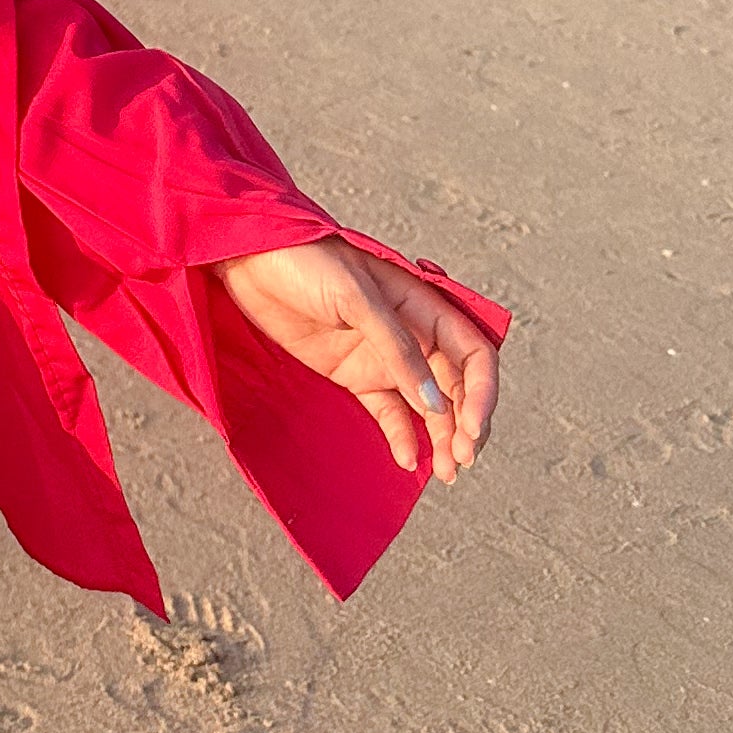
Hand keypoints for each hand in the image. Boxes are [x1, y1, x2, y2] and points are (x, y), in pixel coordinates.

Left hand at [213, 236, 496, 482]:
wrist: (249, 259)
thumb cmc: (306, 260)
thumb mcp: (356, 297)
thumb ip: (396, 349)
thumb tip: (434, 404)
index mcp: (422, 304)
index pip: (473, 353)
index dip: (482, 392)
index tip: (474, 427)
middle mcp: (410, 334)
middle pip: (456, 386)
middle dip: (465, 424)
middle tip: (461, 460)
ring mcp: (381, 356)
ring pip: (427, 405)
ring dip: (441, 438)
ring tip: (446, 473)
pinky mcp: (353, 374)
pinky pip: (389, 412)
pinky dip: (403, 436)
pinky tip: (408, 460)